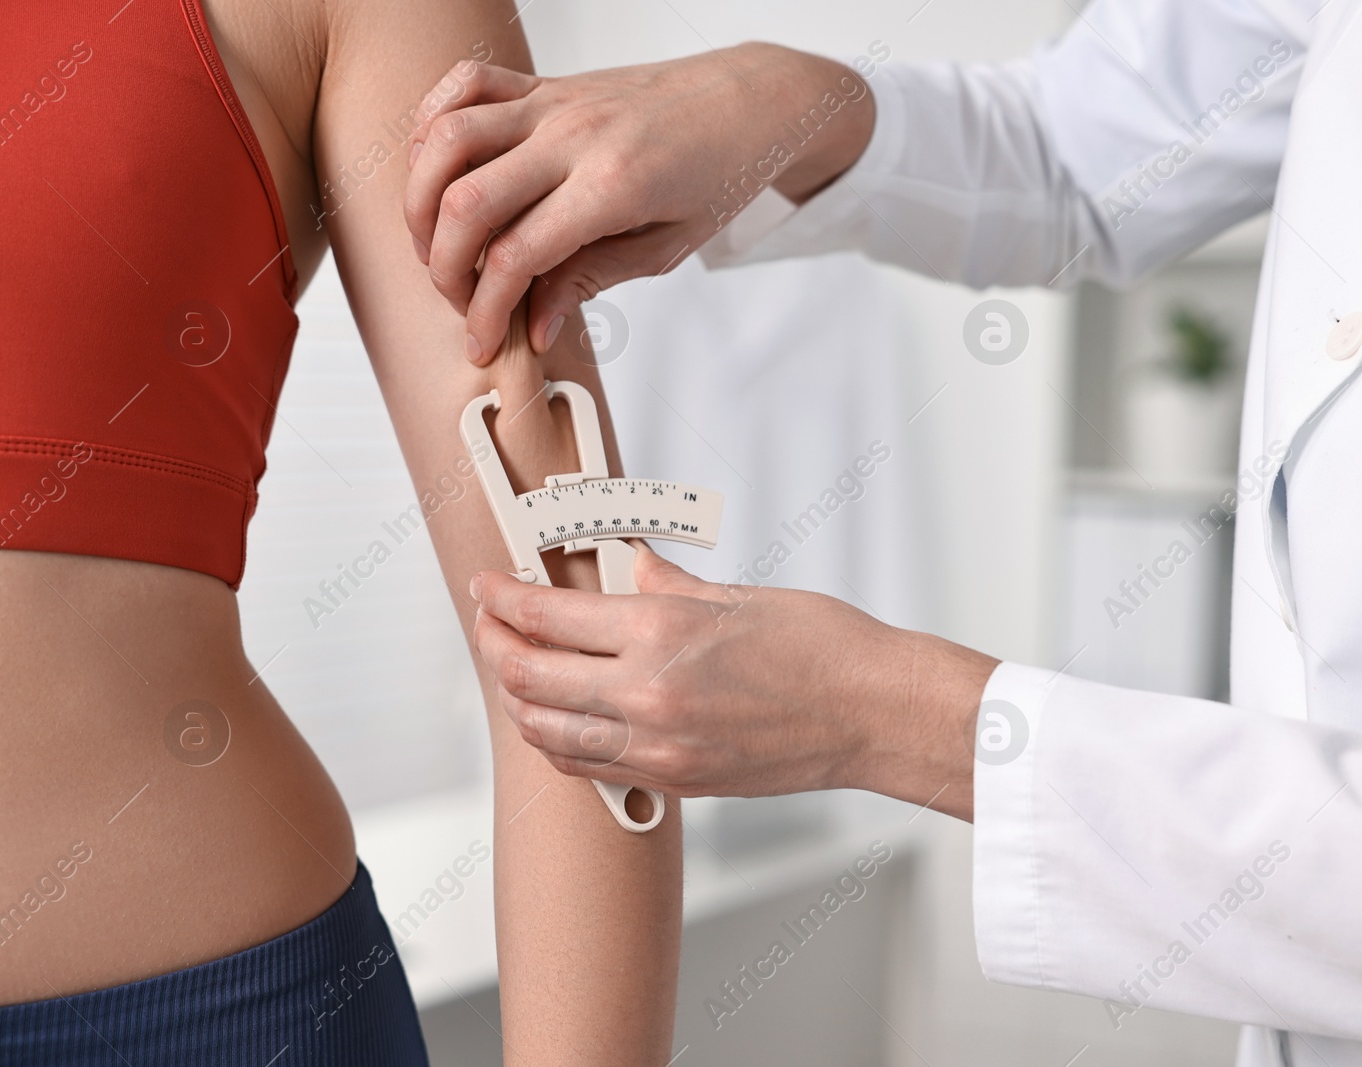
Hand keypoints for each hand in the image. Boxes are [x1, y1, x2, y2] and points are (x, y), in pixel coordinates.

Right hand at [404, 43, 875, 364]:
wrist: (749, 100)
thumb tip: (534, 324)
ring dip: (421, 203)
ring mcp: (553, 102)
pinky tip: (433, 172)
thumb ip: (592, 279)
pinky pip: (464, 86)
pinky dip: (430, 127)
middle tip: (460, 303)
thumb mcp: (667, 247)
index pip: (516, 256)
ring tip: (436, 246)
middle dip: (444, 268)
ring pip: (447, 140)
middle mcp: (574, 137)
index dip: (487, 312)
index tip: (483, 344)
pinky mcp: (544, 82)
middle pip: (465, 203)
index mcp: (613, 186)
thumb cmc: (719, 172)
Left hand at [468, 545, 995, 819]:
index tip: (487, 587)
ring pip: (547, 733)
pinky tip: (559, 721)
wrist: (874, 713)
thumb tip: (627, 562)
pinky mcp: (676, 782)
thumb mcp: (735, 596)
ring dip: (518, 701)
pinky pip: (590, 766)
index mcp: (662, 630)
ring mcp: (660, 748)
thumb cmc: (823, 647)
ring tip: (516, 674)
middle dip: (496, 645)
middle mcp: (648, 694)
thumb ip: (665, 584)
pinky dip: (558, 742)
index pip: (548, 616)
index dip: (502, 599)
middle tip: (492, 624)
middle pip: (529, 677)